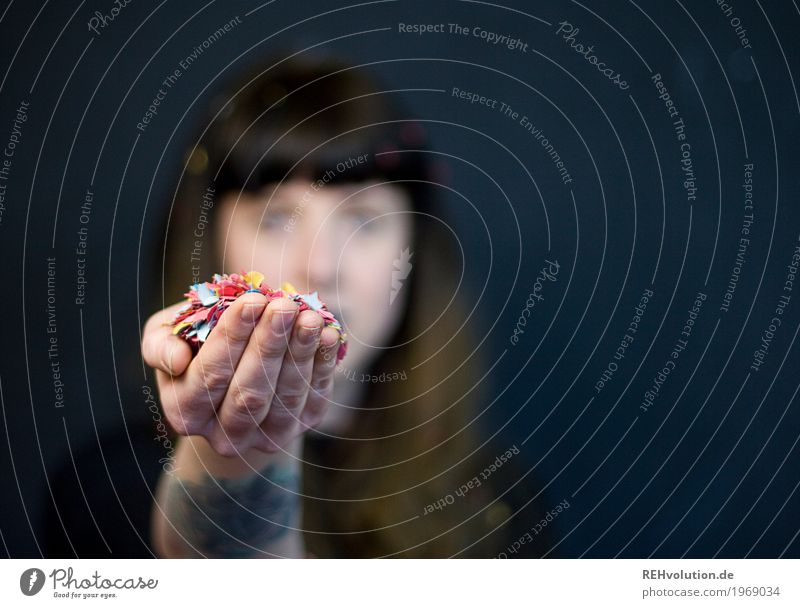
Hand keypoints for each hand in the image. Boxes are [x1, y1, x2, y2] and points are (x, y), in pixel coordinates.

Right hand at [141, 292, 339, 455]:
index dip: (232, 338)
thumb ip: (160, 345)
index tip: (252, 300)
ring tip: (309, 316)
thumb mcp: (166, 337)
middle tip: (284, 304)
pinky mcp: (302, 425)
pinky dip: (323, 364)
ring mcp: (266, 436)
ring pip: (286, 397)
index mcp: (185, 412)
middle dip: (268, 344)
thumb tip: (177, 360)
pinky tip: (326, 333)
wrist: (235, 372)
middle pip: (249, 393)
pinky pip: (314, 396)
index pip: (209, 376)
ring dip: (300, 353)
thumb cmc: (196, 345)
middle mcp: (224, 435)